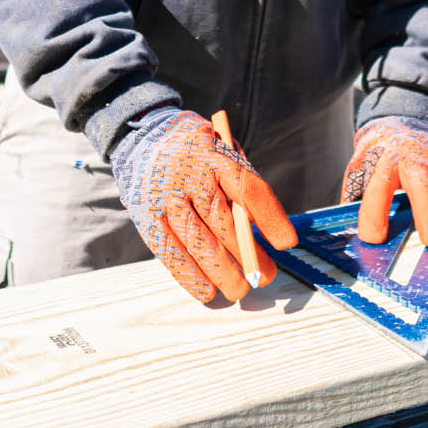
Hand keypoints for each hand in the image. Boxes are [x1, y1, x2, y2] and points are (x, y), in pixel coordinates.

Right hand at [111, 110, 297, 303]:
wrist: (141, 136)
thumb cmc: (195, 151)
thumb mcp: (221, 150)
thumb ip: (238, 183)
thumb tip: (258, 231)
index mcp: (213, 152)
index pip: (247, 188)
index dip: (269, 218)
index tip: (286, 243)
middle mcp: (188, 173)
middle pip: (223, 222)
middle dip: (248, 255)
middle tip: (265, 275)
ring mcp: (164, 196)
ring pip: (197, 242)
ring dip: (222, 272)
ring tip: (239, 289)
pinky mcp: (145, 215)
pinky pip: (169, 251)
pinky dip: (189, 275)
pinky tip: (206, 291)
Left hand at [340, 116, 427, 247]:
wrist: (404, 118)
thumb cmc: (378, 151)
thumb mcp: (359, 164)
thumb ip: (353, 193)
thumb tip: (342, 226)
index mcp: (386, 160)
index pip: (378, 187)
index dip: (374, 212)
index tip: (373, 238)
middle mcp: (416, 163)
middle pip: (424, 189)